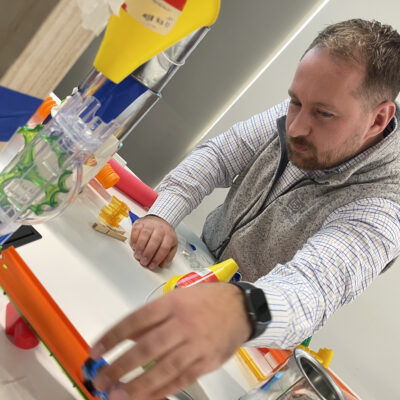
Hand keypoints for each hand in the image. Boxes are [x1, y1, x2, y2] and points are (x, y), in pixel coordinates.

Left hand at [90, 282, 251, 399]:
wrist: (240, 308)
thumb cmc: (204, 301)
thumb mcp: (177, 298)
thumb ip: (153, 317)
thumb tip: (125, 337)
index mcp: (173, 304)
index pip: (137, 320)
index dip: (114, 336)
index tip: (95, 351)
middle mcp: (183, 323)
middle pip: (148, 347)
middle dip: (121, 366)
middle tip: (100, 381)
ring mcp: (197, 344)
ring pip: (164, 368)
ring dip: (138, 385)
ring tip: (116, 396)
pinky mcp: (207, 362)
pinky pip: (181, 380)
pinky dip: (162, 392)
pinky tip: (145, 399)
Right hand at [130, 215, 177, 269]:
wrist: (160, 220)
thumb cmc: (165, 235)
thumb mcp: (171, 245)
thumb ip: (168, 256)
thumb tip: (161, 265)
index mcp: (169, 236)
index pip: (164, 248)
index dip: (157, 258)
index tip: (152, 265)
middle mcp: (160, 229)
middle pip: (155, 241)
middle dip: (148, 254)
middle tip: (143, 262)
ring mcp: (150, 225)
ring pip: (145, 235)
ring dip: (140, 247)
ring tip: (138, 256)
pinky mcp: (141, 223)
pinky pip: (136, 230)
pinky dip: (134, 239)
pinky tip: (134, 246)